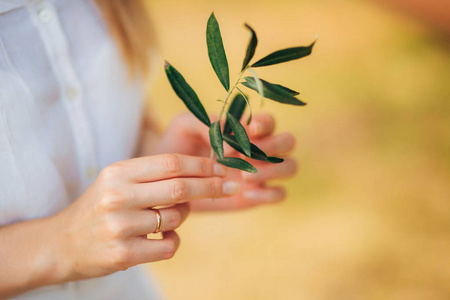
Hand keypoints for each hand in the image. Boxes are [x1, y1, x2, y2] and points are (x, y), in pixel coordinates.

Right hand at [53, 154, 236, 280]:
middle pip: (180, 187)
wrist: (61, 244)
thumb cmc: (100, 208)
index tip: (223, 167)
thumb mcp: (118, 182)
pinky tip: (160, 238)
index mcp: (119, 172)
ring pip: (176, 218)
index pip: (171, 162)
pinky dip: (174, 240)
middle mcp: (117, 196)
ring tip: (168, 218)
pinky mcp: (123, 254)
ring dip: (184, 217)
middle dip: (212, 185)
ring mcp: (119, 226)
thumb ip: (154, 176)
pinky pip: (169, 245)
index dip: (203, 164)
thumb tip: (204, 172)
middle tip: (232, 185)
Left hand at [155, 113, 297, 210]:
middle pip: (288, 141)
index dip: (264, 124)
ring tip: (245, 175)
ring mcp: (261, 172)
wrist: (168, 178)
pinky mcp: (257, 195)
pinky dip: (269, 193)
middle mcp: (259, 149)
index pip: (268, 121)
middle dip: (274, 146)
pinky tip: (245, 193)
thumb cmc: (177, 146)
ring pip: (291, 166)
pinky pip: (279, 194)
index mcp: (245, 129)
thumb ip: (206, 122)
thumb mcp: (184, 126)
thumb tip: (231, 141)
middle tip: (246, 155)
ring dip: (274, 169)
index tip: (249, 130)